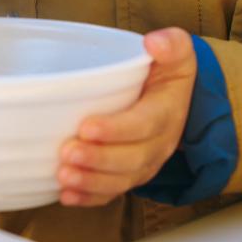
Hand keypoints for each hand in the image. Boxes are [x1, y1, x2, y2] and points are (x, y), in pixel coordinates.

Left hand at [56, 28, 195, 207]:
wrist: (173, 98)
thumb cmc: (167, 71)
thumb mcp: (178, 51)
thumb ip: (172, 44)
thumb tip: (154, 43)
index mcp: (167, 112)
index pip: (145, 125)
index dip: (117, 130)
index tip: (87, 126)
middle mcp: (159, 143)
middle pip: (132, 159)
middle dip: (99, 160)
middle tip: (67, 153)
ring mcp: (144, 163)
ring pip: (121, 181)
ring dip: (91, 182)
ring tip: (63, 176)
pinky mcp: (128, 175)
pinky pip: (112, 193)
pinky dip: (89, 198)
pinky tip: (66, 196)